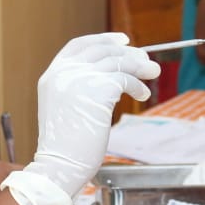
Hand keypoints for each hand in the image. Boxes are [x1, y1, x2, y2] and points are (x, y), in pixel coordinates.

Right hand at [27, 33, 158, 195]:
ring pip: (116, 62)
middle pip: (101, 50)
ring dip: (139, 67)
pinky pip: (125, 79)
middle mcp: (63, 73)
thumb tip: (113, 73)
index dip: (103, 39)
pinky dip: (138, 85)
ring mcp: (79, 79)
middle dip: (127, 52)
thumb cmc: (65, 146)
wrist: (60, 164)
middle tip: (145, 60)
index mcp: (51, 75)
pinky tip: (142, 94)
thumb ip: (79, 87)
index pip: (79, 45)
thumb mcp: (65, 107)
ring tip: (153, 74)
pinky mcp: (98, 90)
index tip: (123, 40)